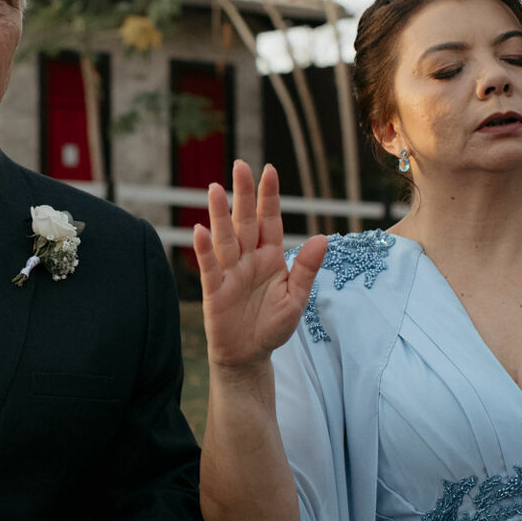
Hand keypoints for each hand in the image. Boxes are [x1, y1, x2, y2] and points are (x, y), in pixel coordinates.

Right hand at [193, 162, 325, 370]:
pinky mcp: (214, 290)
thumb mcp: (296, 298)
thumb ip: (306, 268)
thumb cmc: (273, 325)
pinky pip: (209, 266)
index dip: (269, 196)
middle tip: (240, 165)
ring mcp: (229, 272)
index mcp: (270, 256)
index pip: (270, 220)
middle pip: (245, 221)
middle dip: (244, 194)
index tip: (269, 169)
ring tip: (215, 189)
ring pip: (225, 238)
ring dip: (220, 214)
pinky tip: (199, 230)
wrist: (250, 356)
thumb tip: (322, 238)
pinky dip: (203, 249)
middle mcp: (248, 258)